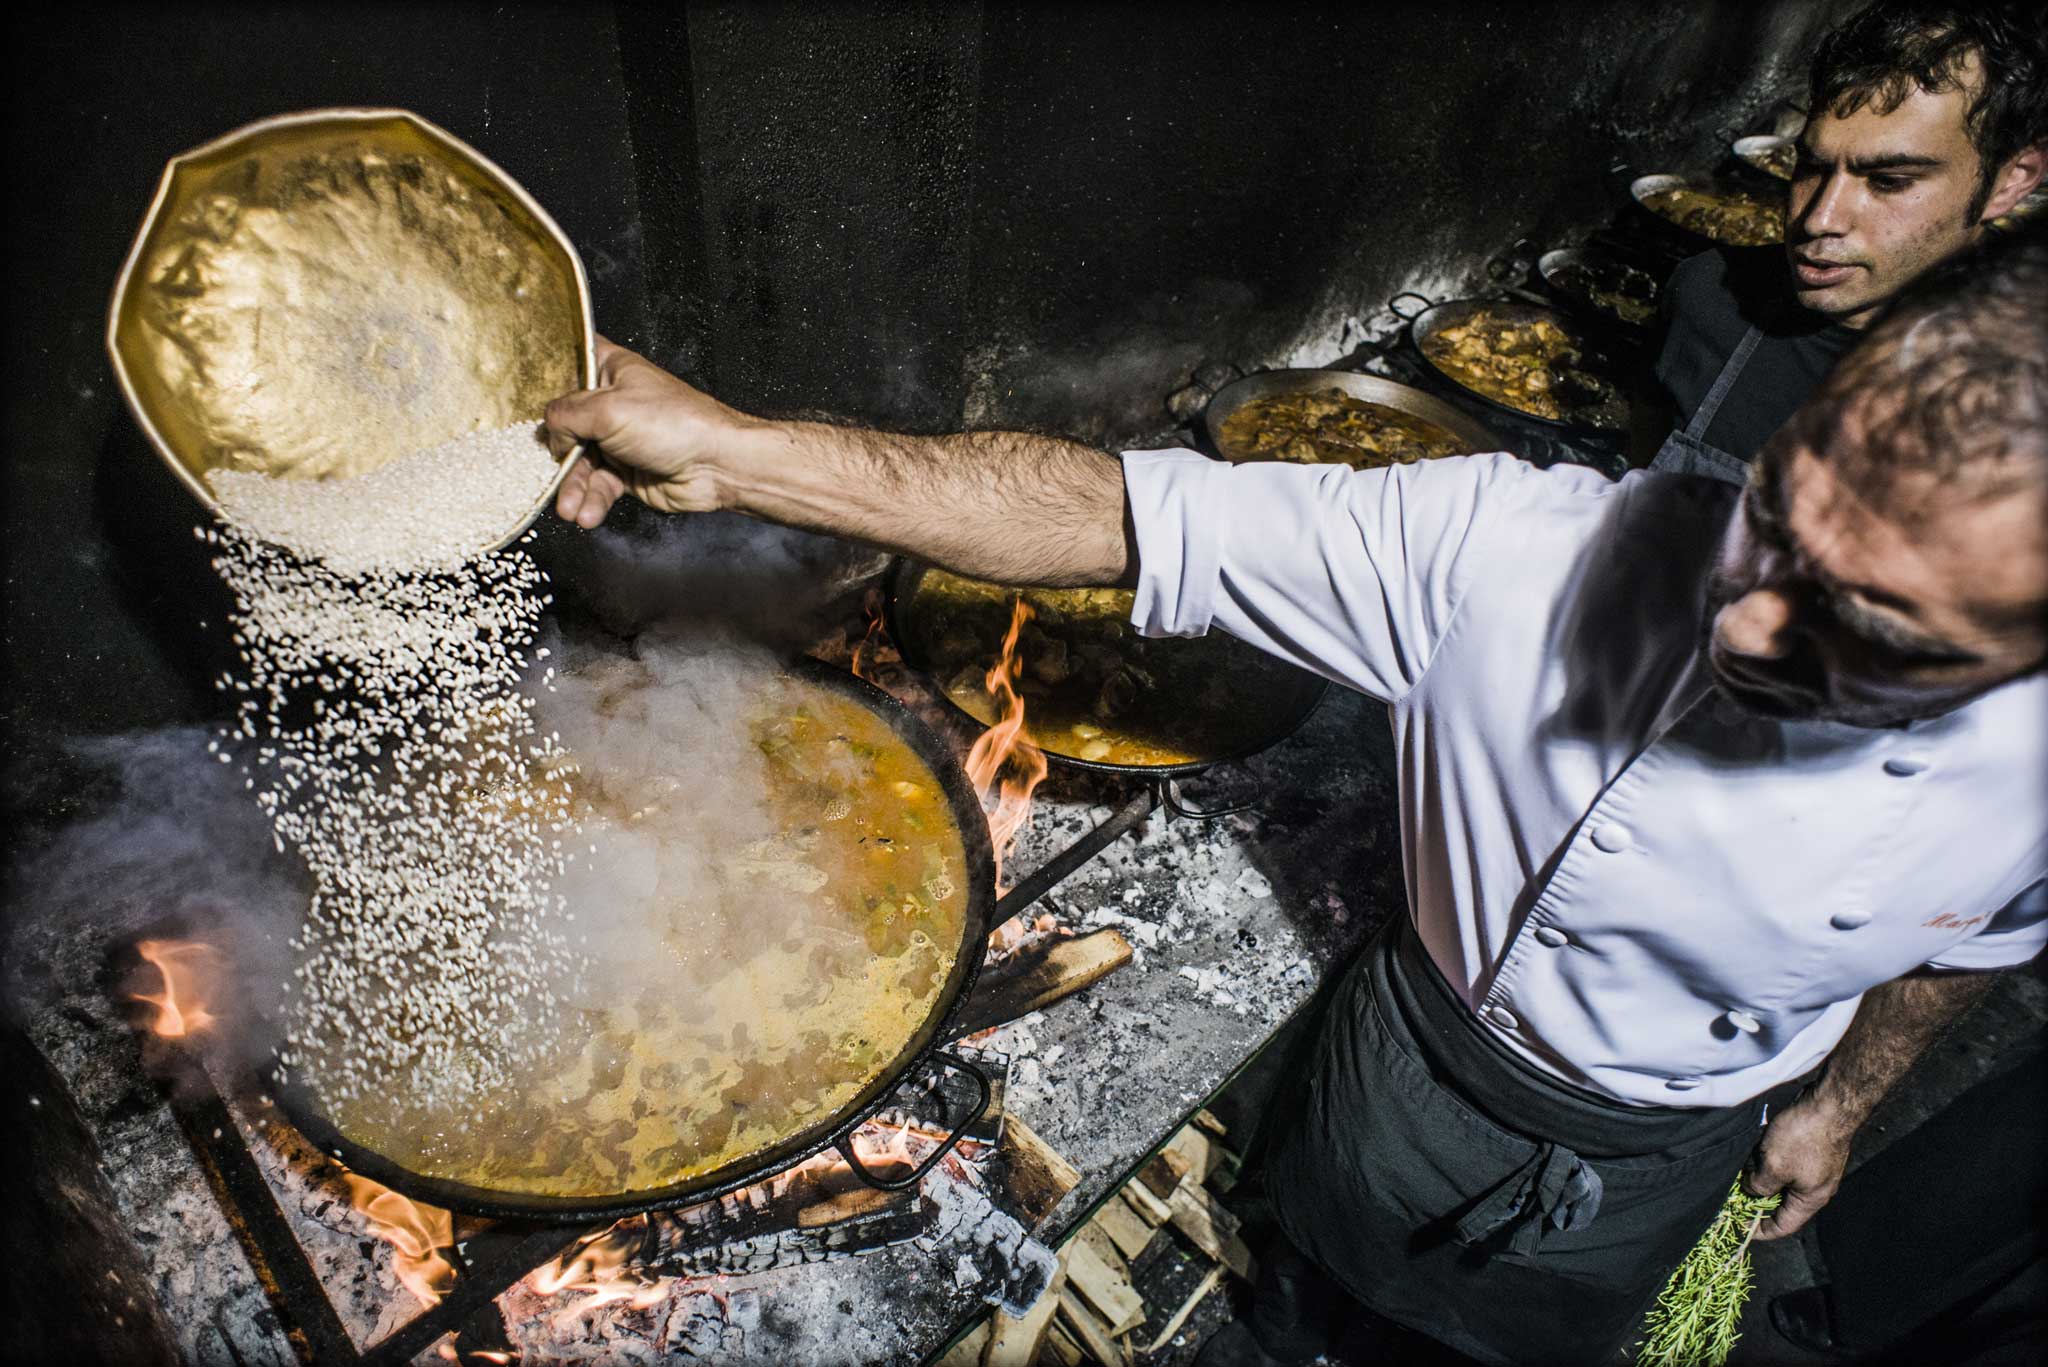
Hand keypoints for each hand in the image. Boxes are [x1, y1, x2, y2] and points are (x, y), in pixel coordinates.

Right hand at [543, 335, 762, 526]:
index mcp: (609, 369)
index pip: (568, 363)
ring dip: (572, 487)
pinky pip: (597, 486)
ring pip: (579, 462)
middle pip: (565, 423)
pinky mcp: (626, 471)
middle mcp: (610, 402)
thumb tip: (550, 432)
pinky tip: (587, 514)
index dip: (546, 379)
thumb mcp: (608, 410)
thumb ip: (566, 415)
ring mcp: (618, 438)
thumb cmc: (675, 424)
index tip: (522, 398)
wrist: (716, 466)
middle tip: (550, 468)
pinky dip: (591, 501)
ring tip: (569, 508)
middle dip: (556, 452)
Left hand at [1746, 1094, 1854, 1240]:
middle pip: (1780, 1204)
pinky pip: (1783, 1163)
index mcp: (1810, 1200)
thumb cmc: (1804, 1137)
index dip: (1760, 1230)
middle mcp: (1814, 1188)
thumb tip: (1750, 1190)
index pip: (1783, 1226)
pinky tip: (1752, 1151)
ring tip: (1738, 1171)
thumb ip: (1759, 1185)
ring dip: (1759, 1177)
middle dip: (1755, 1200)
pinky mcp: (1808, 1150)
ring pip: (1779, 1181)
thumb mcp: (1774, 1166)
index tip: (1738, 1228)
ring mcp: (1812, 1168)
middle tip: (1731, 1195)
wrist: (1829, 1103)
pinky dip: (1766, 1161)